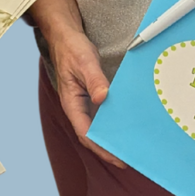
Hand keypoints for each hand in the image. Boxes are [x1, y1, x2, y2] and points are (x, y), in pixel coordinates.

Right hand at [48, 27, 123, 168]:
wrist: (65, 37)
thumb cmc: (71, 49)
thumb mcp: (84, 62)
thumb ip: (94, 80)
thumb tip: (103, 98)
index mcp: (72, 103)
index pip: (85, 133)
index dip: (101, 148)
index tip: (117, 158)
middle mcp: (77, 106)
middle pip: (91, 135)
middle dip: (107, 149)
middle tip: (129, 159)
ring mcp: (84, 102)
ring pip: (97, 126)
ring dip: (110, 137)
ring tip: (129, 147)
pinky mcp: (91, 96)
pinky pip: (101, 115)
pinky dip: (112, 123)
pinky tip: (125, 125)